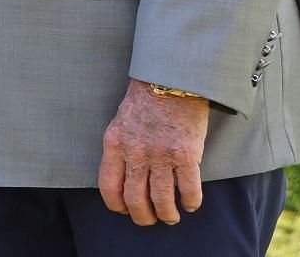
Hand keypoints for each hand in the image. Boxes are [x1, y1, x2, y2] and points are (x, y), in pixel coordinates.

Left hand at [98, 79, 208, 224]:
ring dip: (167, 214)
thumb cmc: (145, 100)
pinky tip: (190, 204)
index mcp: (115, 144)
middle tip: (150, 220)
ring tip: (171, 216)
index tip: (124, 210)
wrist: (171, 78)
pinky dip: (189, 202)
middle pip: (135, 199)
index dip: (117, 205)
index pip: (109, 186)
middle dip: (143, 216)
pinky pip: (188, 190)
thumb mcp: (121, 122)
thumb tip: (125, 176)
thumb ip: (122, 148)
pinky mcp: (186, 155)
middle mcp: (135, 153)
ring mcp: (161, 155)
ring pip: (161, 200)